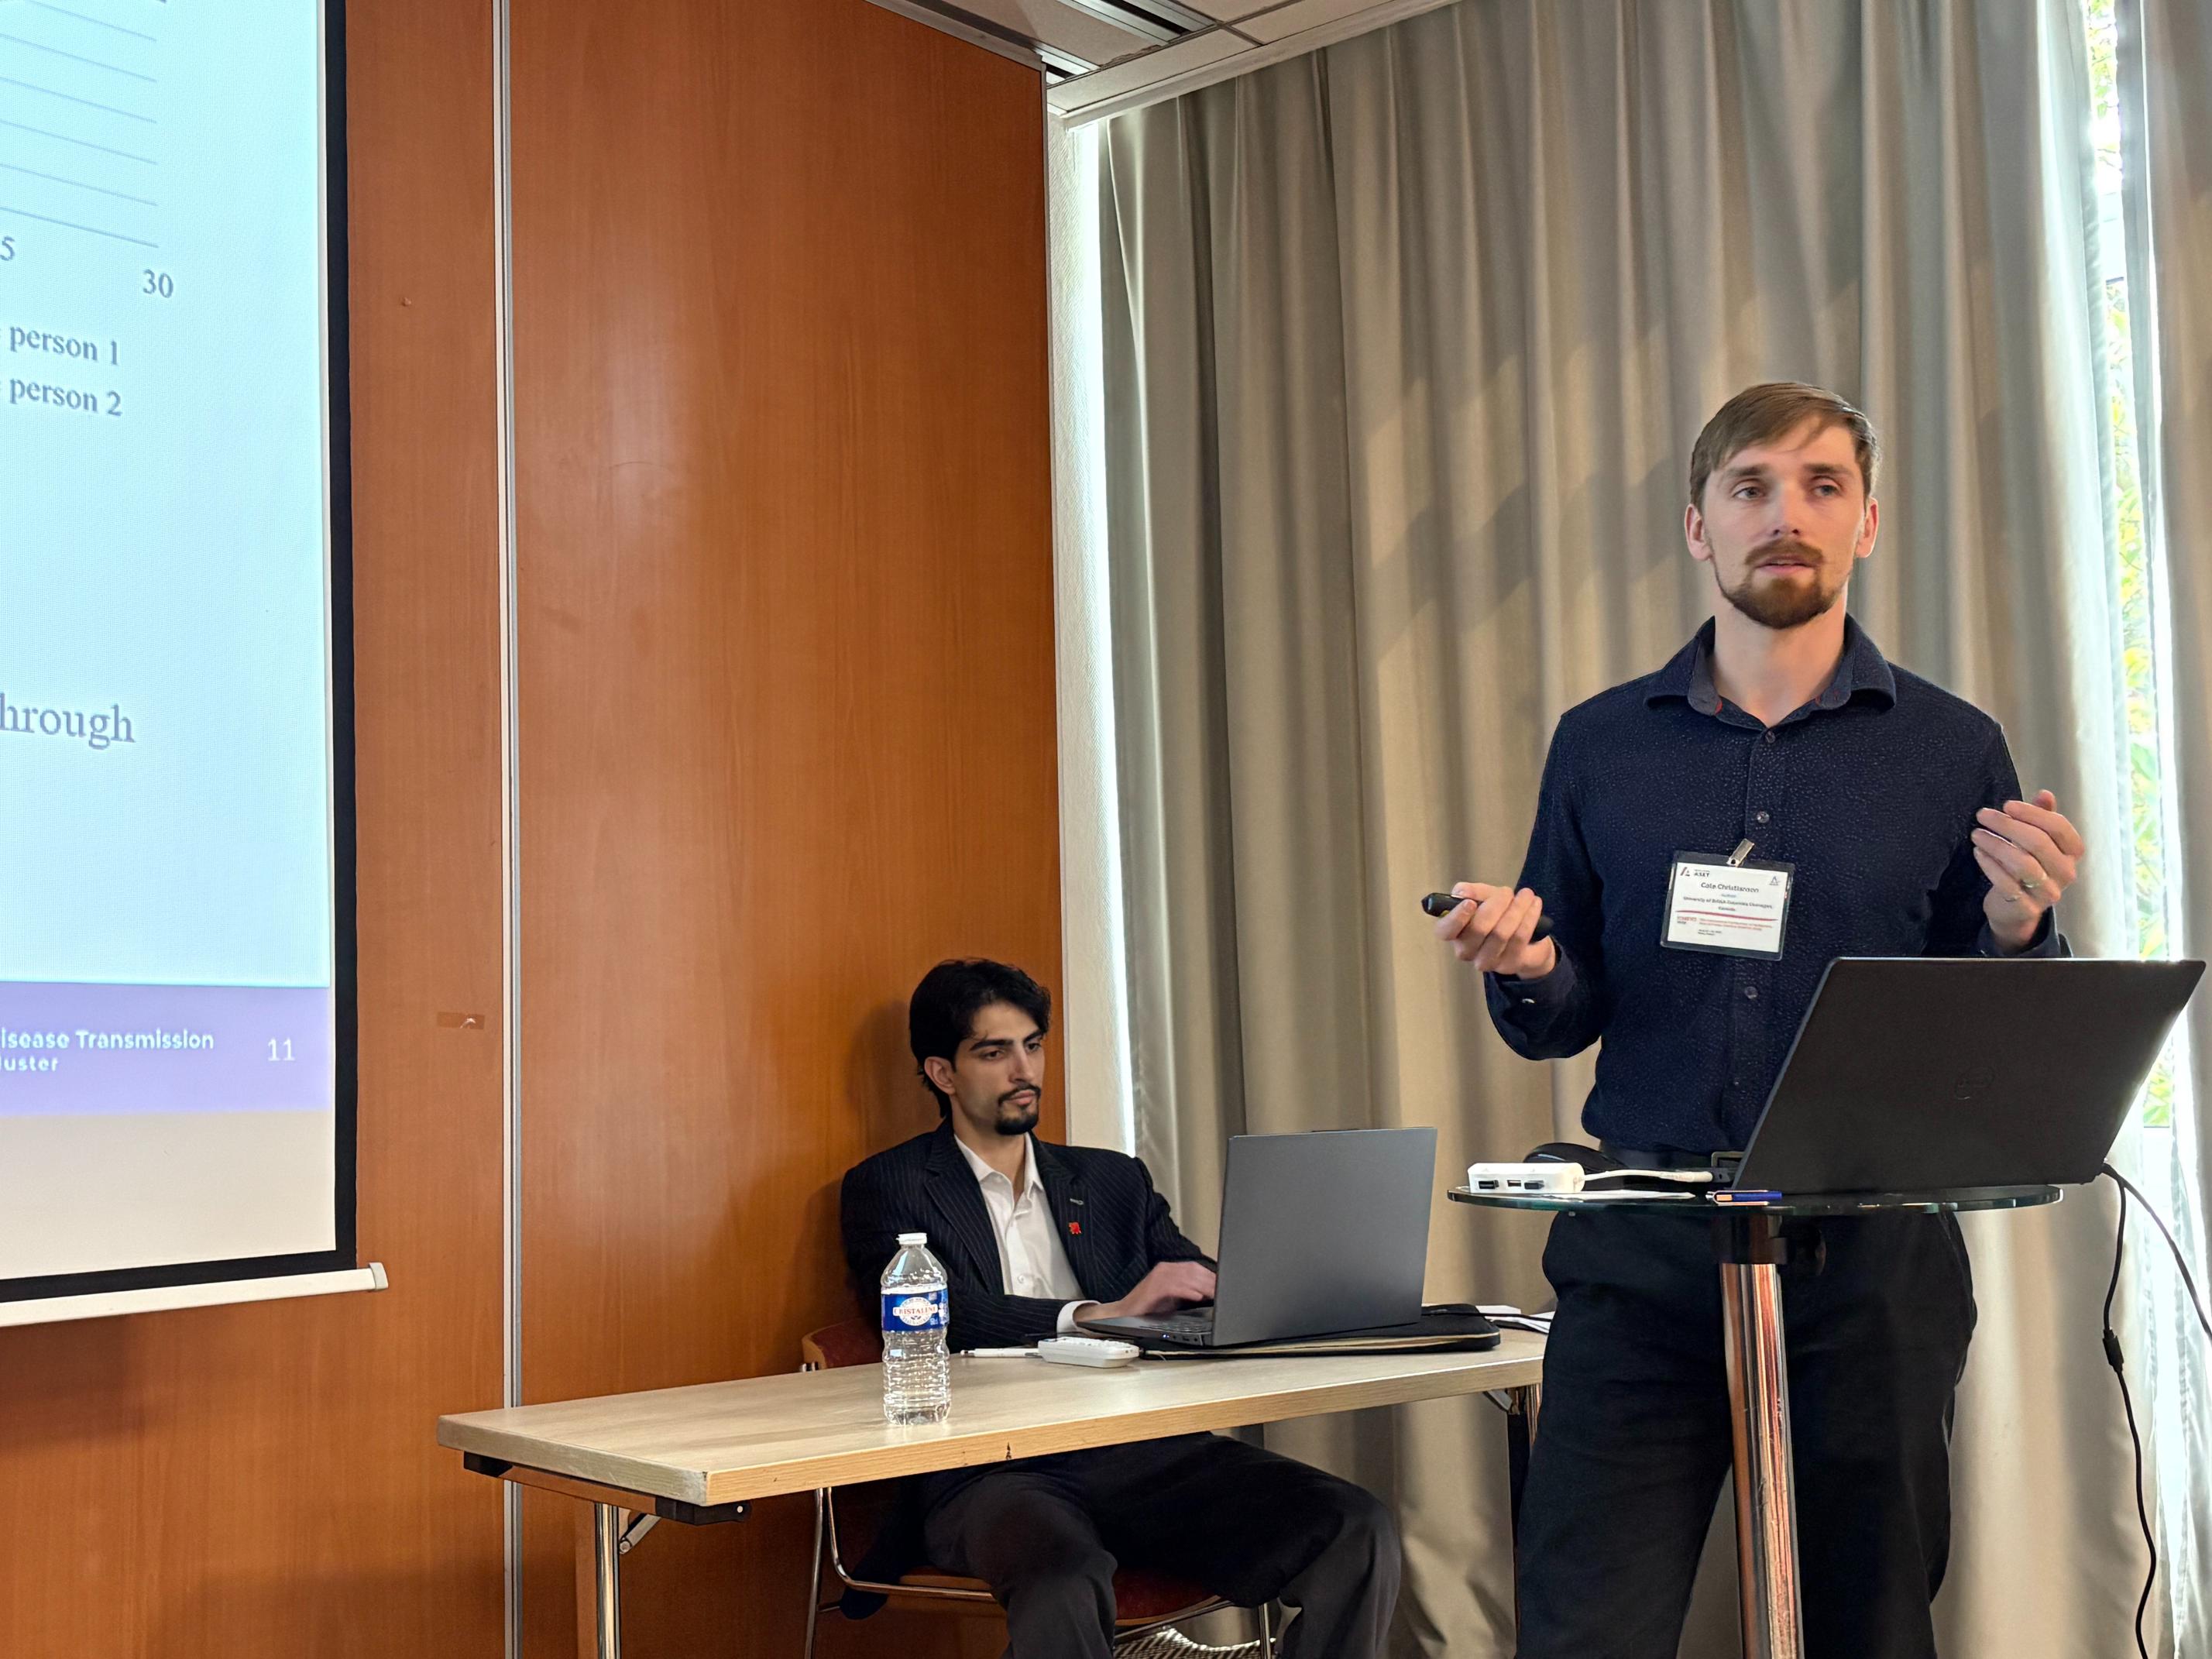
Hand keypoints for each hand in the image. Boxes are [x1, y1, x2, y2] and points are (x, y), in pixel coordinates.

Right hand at [1099, 1260, 1216, 1319]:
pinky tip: (1198, 1296)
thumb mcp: (1173, 1297)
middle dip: (1210, 1281)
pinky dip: (1188, 1291)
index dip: (1211, 1276)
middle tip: (1223, 1291)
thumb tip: (1209, 1293)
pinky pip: (1174, 1287)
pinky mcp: (1153, 1288)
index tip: (1225, 1285)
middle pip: (1194, 1271)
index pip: (1196, 1268)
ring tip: (1215, 1294)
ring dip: (1203, 1286)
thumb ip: (1189, 1291)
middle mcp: (1165, 1269)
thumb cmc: (1149, 1306)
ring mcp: (1158, 1277)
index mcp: (1171, 1269)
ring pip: (1186, 1277)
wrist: (1125, 1313)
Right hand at [1434, 881, 1556, 978]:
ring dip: (1516, 909)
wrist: (1527, 939)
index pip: (1445, 931)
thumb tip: (1461, 892)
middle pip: (1478, 929)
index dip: (1456, 918)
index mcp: (1455, 933)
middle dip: (1496, 905)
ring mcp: (1487, 961)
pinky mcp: (1508, 965)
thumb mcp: (1485, 898)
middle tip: (1507, 892)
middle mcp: (1466, 951)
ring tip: (1526, 894)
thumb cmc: (1498, 915)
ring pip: (1501, 933)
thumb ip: (1472, 892)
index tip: (1470, 903)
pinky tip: (1534, 905)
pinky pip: (1519, 937)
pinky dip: (1529, 917)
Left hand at [1973, 790, 2085, 950]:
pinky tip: (1978, 852)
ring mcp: (2048, 892)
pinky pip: (2006, 883)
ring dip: (1995, 844)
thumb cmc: (2027, 866)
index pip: (2059, 827)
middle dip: (2007, 825)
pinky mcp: (2027, 907)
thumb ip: (2042, 817)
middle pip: (2038, 843)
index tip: (2007, 805)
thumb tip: (2045, 794)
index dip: (2032, 813)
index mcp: (2072, 853)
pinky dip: (1989, 865)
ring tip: (1976, 834)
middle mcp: (2065, 873)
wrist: (2015, 909)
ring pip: (2022, 863)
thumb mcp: (2037, 840)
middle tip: (1983, 815)